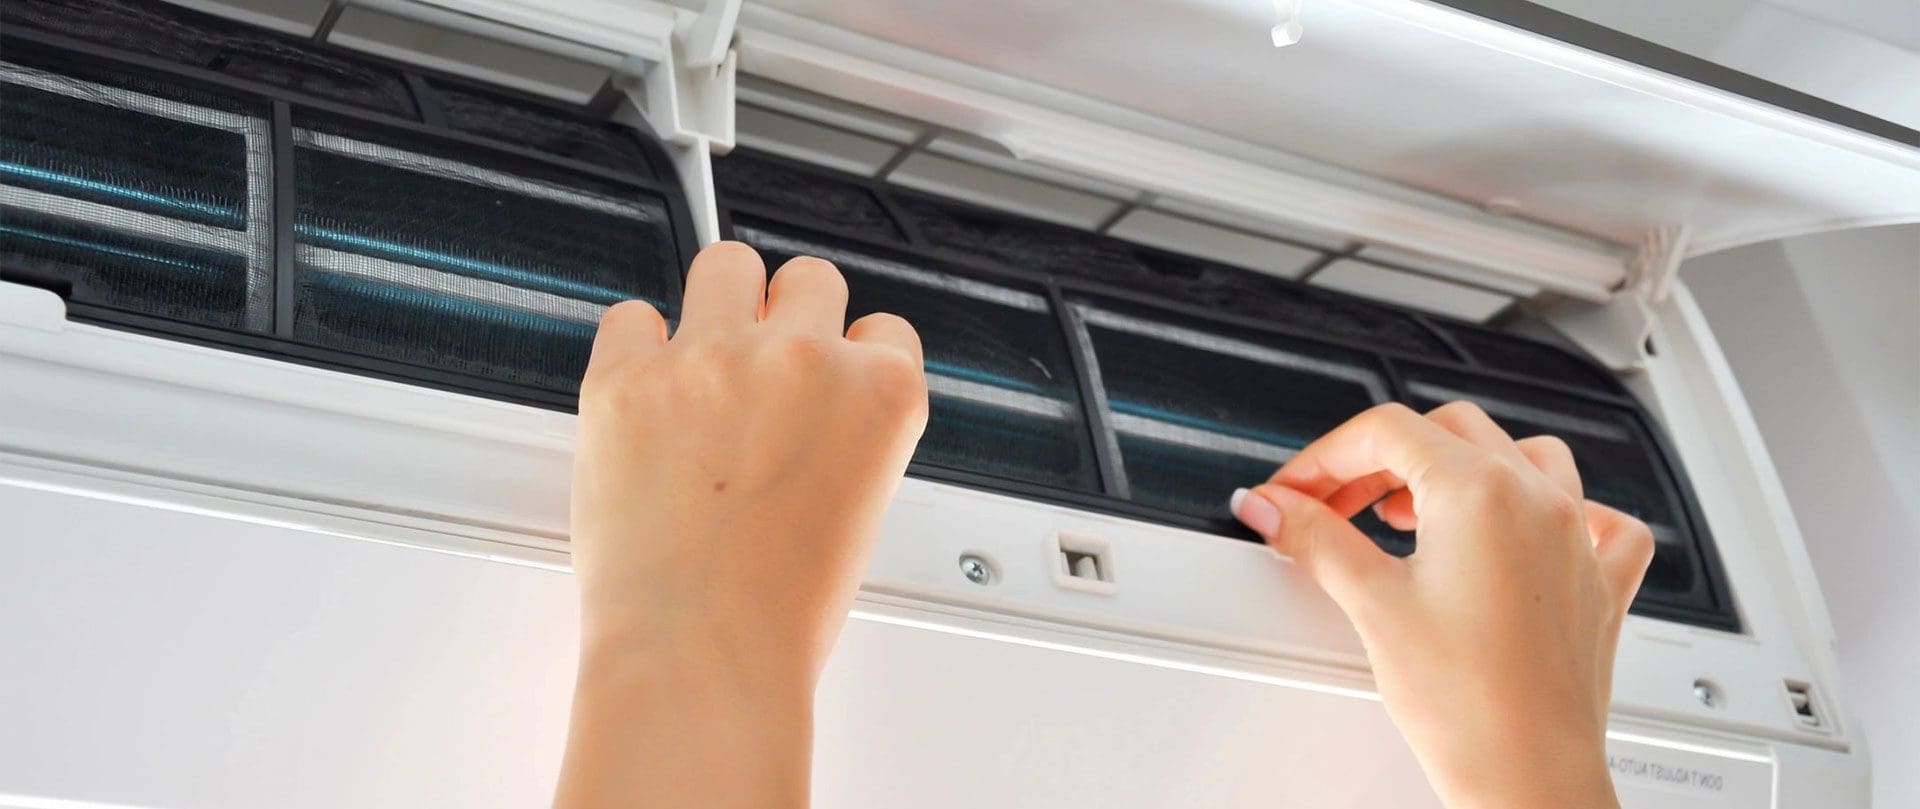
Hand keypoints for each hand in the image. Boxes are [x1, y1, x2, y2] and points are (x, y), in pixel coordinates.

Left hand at [556, 242, 926, 808]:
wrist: (699, 654)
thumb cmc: (779, 610)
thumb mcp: (858, 510)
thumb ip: (844, 436)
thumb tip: (807, 412)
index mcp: (880, 394)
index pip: (883, 328)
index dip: (850, 356)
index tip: (825, 380)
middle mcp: (804, 358)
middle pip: (808, 278)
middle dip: (787, 317)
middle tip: (761, 367)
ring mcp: (714, 356)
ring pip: (724, 264)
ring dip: (718, 302)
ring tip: (702, 356)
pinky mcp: (629, 374)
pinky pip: (628, 315)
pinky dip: (634, 345)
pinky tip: (643, 389)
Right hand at [1231, 402, 1652, 808]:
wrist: (1528, 778)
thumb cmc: (1467, 706)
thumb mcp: (1373, 605)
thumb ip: (1316, 540)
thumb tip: (1275, 508)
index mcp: (1480, 492)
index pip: (1387, 432)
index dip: (1326, 456)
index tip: (1295, 490)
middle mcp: (1537, 501)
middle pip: (1447, 431)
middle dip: (1380, 459)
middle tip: (1334, 503)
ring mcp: (1575, 538)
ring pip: (1525, 455)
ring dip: (1462, 465)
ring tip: (1414, 508)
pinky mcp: (1600, 582)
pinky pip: (1600, 518)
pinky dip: (1562, 508)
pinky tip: (1530, 528)